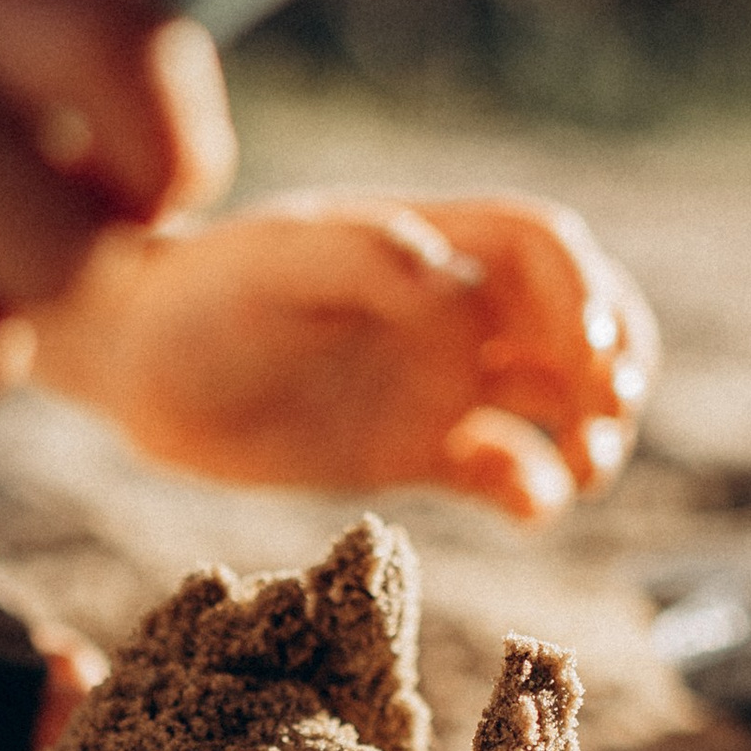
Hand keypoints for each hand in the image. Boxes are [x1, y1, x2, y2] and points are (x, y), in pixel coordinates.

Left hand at [36, 190, 655, 520]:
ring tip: (583, 466)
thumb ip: (359, 257)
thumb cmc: (197, 296)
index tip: (586, 349)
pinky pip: (504, 470)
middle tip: (609, 411)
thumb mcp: (269, 264)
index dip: (583, 290)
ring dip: (590, 428)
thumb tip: (448, 278)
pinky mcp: (417, 450)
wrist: (134, 364)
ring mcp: (438, 380)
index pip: (541, 247)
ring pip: (554, 398)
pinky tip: (524, 505)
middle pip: (575, 319)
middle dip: (616, 357)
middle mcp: (449, 309)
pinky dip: (533, 489)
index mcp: (428, 245)